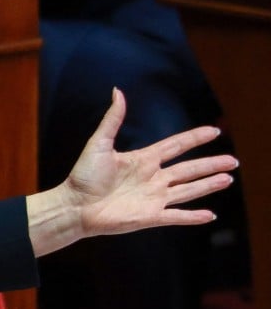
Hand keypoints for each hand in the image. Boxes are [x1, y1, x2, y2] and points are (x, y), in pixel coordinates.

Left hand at [27, 89, 238, 256]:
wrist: (74, 205)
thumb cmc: (83, 176)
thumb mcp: (99, 143)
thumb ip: (113, 119)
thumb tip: (118, 92)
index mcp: (142, 159)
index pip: (175, 146)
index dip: (194, 138)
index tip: (214, 131)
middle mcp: (151, 178)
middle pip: (188, 169)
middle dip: (210, 164)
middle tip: (233, 161)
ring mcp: (152, 197)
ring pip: (188, 190)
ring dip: (208, 185)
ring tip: (227, 179)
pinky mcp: (149, 216)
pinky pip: (177, 216)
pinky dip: (193, 216)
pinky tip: (210, 215)